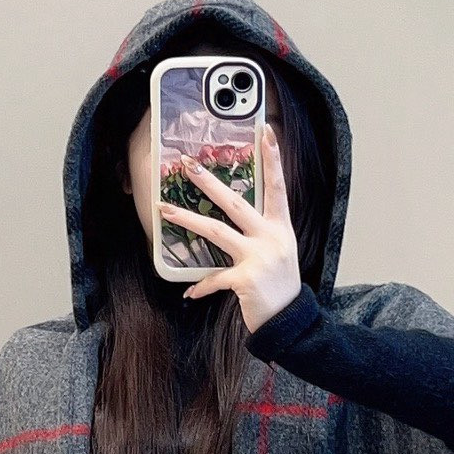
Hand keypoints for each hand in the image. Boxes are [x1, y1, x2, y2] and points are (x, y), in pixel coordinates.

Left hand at [160, 124, 301, 333]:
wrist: (289, 321)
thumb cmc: (279, 287)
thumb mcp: (278, 253)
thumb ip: (260, 234)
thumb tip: (233, 220)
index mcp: (280, 228)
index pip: (277, 187)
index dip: (272, 159)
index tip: (265, 132)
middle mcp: (271, 238)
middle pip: (236, 203)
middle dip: (209, 182)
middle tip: (188, 165)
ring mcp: (259, 257)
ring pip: (217, 231)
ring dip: (187, 219)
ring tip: (164, 210)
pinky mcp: (246, 279)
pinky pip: (214, 277)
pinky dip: (201, 286)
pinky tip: (190, 292)